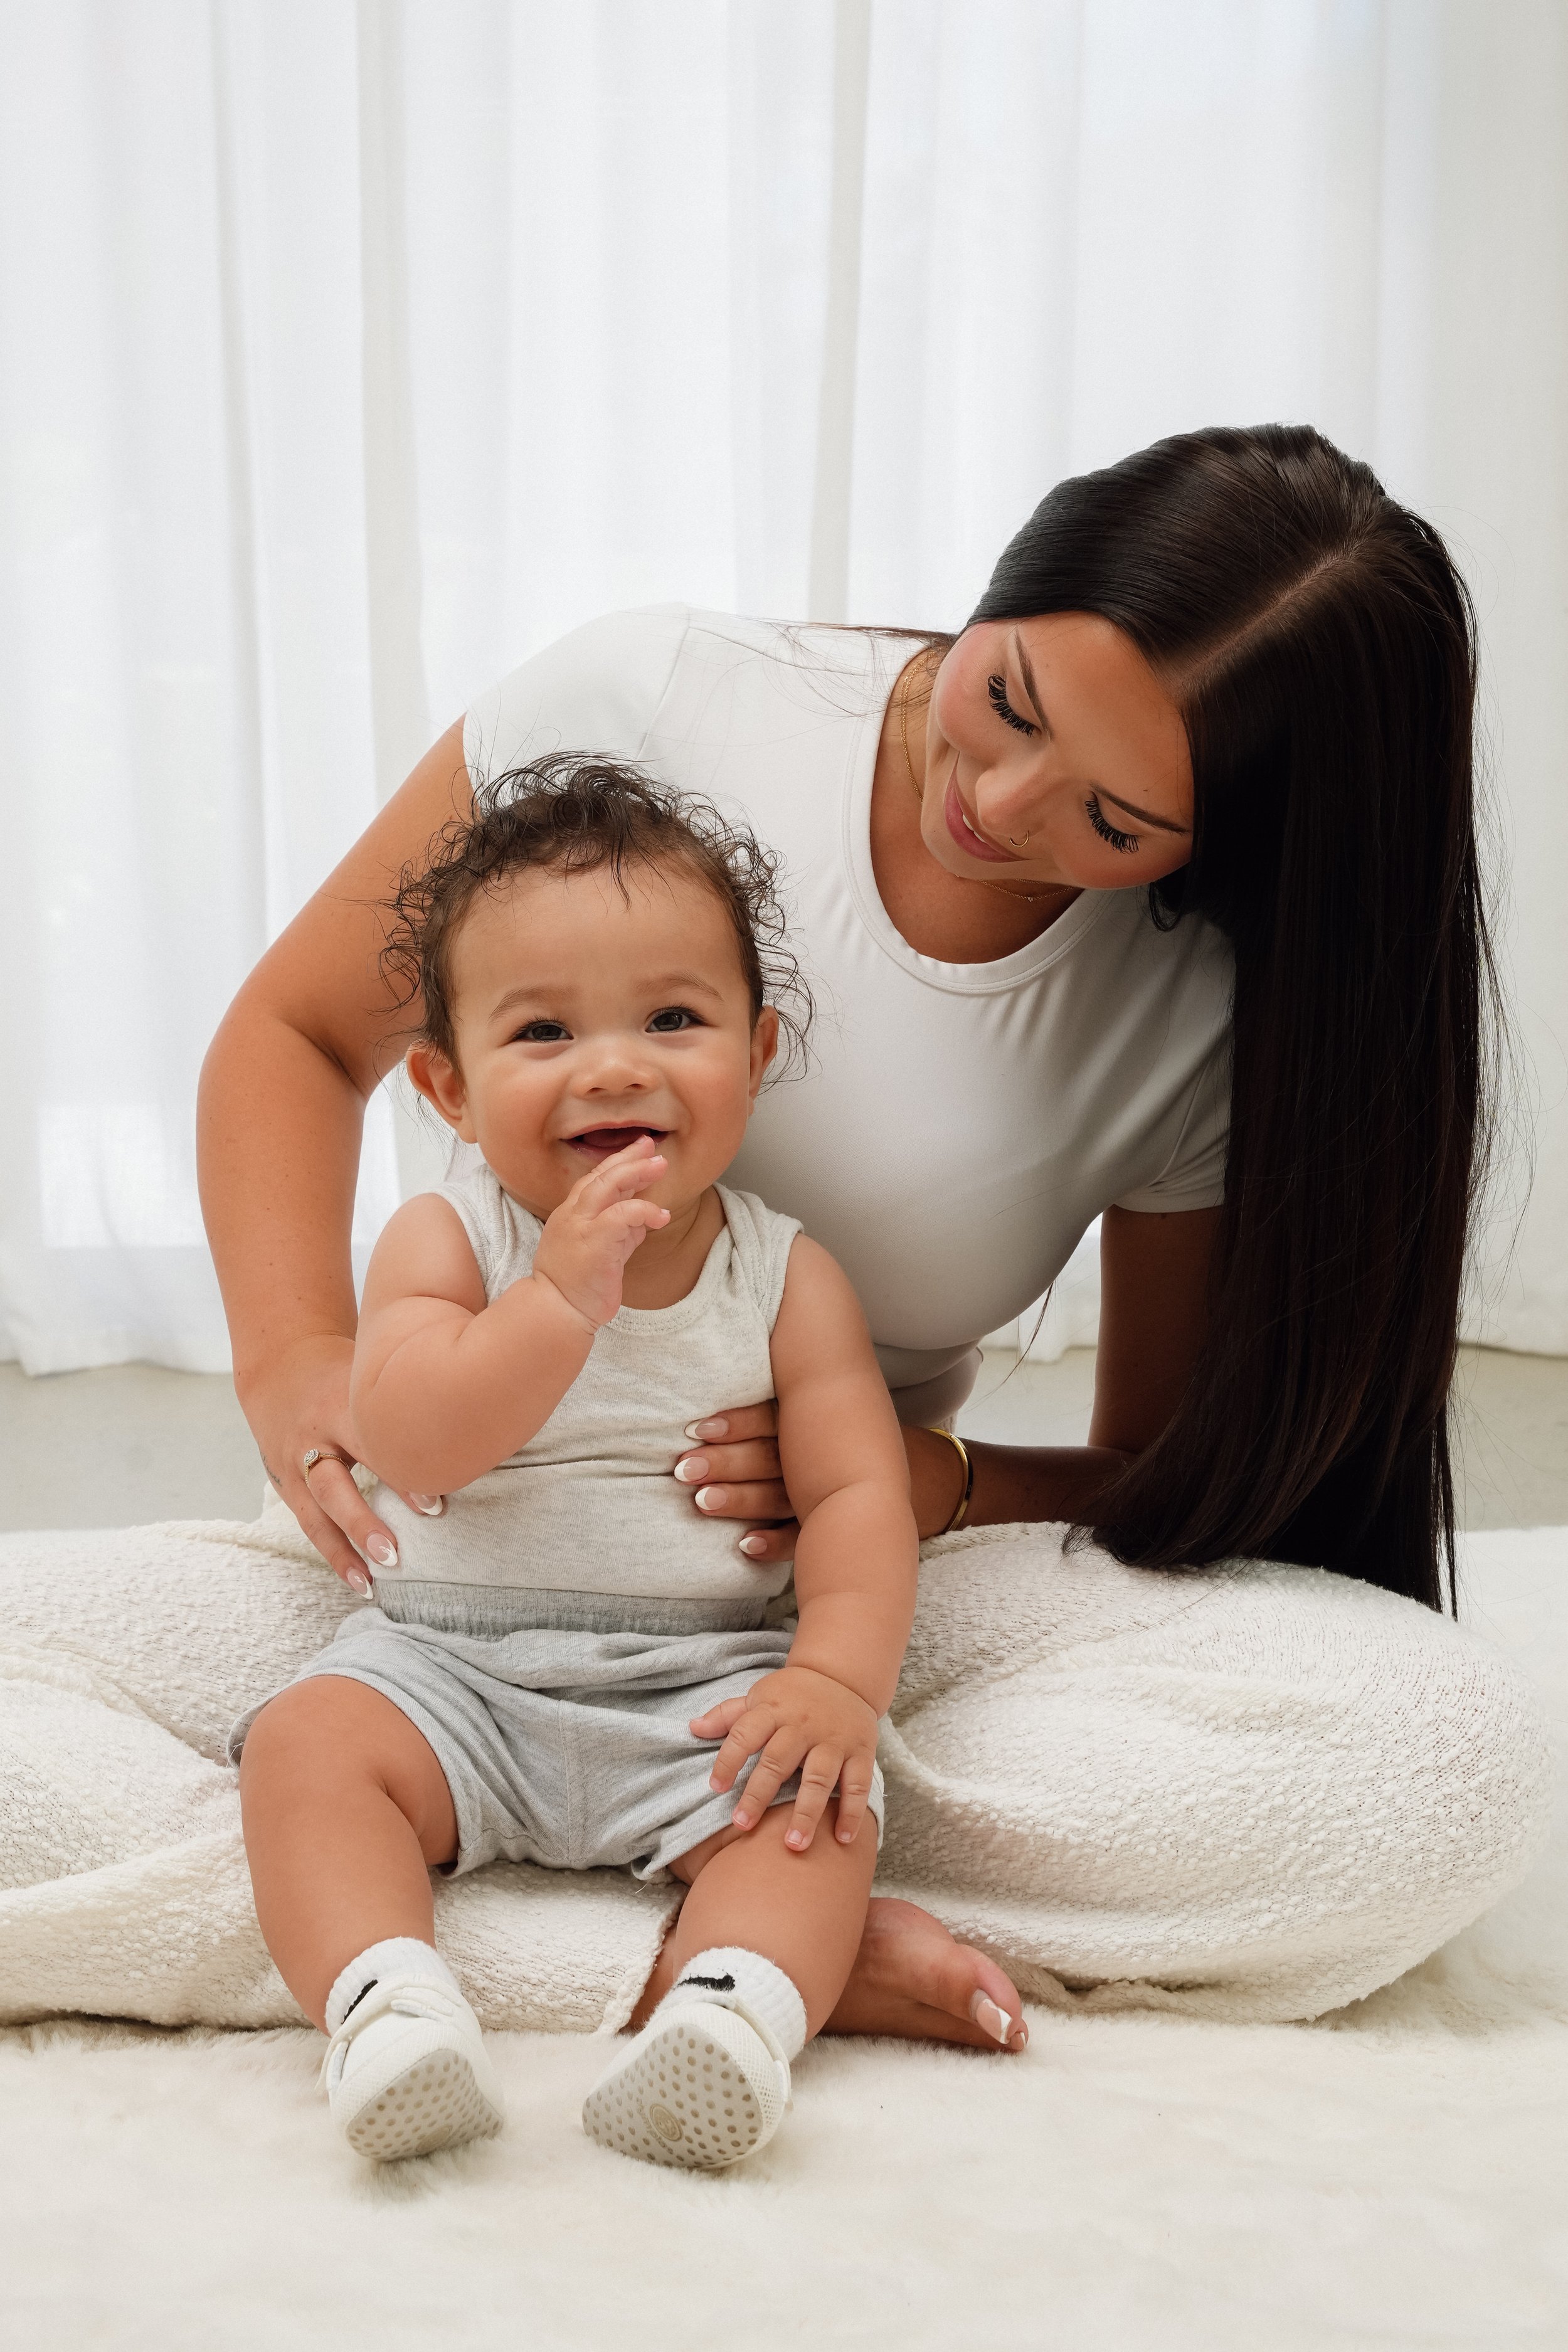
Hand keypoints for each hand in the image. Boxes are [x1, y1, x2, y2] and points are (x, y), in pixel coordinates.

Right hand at [240, 1332, 443, 1594]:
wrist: (280, 1366)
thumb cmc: (345, 1371)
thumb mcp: (370, 1373)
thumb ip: (410, 1392)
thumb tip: (478, 1413)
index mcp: (339, 1404)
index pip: (369, 1444)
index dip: (401, 1476)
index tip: (436, 1504)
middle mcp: (314, 1437)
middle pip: (332, 1485)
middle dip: (363, 1521)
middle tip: (397, 1553)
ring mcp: (294, 1464)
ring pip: (316, 1512)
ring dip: (345, 1550)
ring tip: (373, 1581)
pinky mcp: (287, 1484)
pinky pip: (310, 1525)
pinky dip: (335, 1554)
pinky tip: (359, 1580)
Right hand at [532, 1137, 670, 1328]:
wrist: (556, 1313)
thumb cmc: (577, 1287)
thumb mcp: (600, 1252)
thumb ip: (618, 1233)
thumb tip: (642, 1219)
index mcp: (570, 1216)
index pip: (594, 1181)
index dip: (617, 1163)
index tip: (639, 1151)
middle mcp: (572, 1215)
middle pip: (600, 1175)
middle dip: (628, 1158)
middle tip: (651, 1147)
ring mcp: (580, 1226)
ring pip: (608, 1185)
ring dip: (637, 1173)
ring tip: (661, 1166)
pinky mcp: (594, 1241)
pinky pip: (622, 1214)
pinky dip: (644, 1210)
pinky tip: (661, 1215)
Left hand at [675, 1411, 965, 1555]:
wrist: (936, 1480)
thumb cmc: (865, 1440)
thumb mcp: (835, 1409)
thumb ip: (788, 1397)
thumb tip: (723, 1375)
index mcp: (821, 1423)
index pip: (777, 1418)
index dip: (737, 1421)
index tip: (695, 1426)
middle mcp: (827, 1456)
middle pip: (773, 1456)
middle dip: (727, 1460)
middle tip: (681, 1465)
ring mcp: (838, 1495)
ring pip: (784, 1496)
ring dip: (741, 1499)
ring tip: (699, 1501)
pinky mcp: (846, 1529)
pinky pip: (808, 1538)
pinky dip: (776, 1543)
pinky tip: (745, 1546)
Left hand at [690, 1664, 879, 1850]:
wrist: (843, 1675)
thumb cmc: (792, 1695)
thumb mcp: (759, 1697)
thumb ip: (727, 1715)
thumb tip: (693, 1728)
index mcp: (773, 1711)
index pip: (745, 1734)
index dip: (728, 1760)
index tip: (715, 1788)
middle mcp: (802, 1725)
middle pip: (778, 1761)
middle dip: (759, 1795)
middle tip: (742, 1826)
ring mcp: (833, 1739)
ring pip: (819, 1778)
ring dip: (806, 1812)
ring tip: (793, 1845)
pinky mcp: (861, 1751)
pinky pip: (857, 1784)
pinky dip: (852, 1812)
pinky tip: (843, 1839)